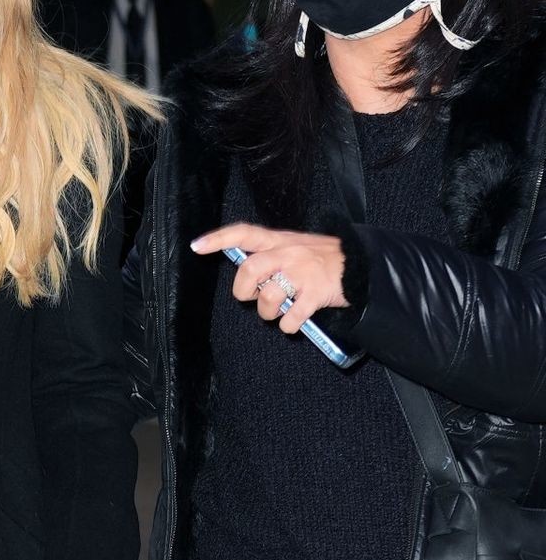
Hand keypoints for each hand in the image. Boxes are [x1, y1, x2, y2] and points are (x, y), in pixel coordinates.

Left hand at [190, 222, 347, 333]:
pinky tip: (295, 321)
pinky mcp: (315, 294)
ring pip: (268, 298)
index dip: (219, 239)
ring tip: (278, 311)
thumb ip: (271, 254)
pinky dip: (289, 326)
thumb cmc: (324, 259)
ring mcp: (302, 273)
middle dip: (244, 292)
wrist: (362, 266)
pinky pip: (290, 318)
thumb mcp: (296, 246)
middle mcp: (289, 253)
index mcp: (280, 241)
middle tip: (251, 298)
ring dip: (268, 313)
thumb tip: (244, 272)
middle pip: (249, 272)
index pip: (244, 233)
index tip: (197, 246)